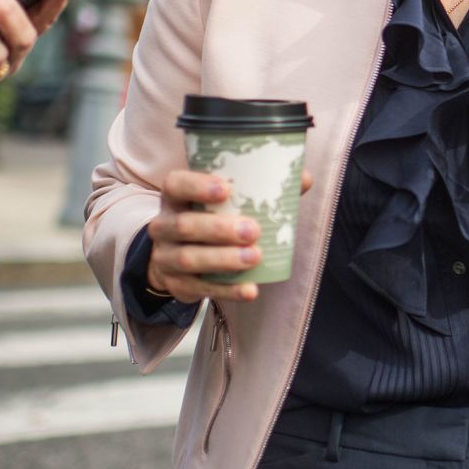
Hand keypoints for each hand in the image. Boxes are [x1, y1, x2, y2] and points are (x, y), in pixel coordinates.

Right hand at [146, 166, 314, 304]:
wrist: (175, 260)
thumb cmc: (209, 220)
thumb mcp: (223, 203)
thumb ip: (261, 189)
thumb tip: (304, 178)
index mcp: (175, 198)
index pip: (175, 184)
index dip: (197, 186)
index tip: (227, 188)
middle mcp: (164, 226)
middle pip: (184, 225)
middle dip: (218, 229)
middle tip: (252, 230)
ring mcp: (166, 258)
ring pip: (190, 259)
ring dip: (224, 259)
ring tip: (254, 257)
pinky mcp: (177, 285)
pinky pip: (202, 289)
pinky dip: (228, 290)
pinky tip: (251, 289)